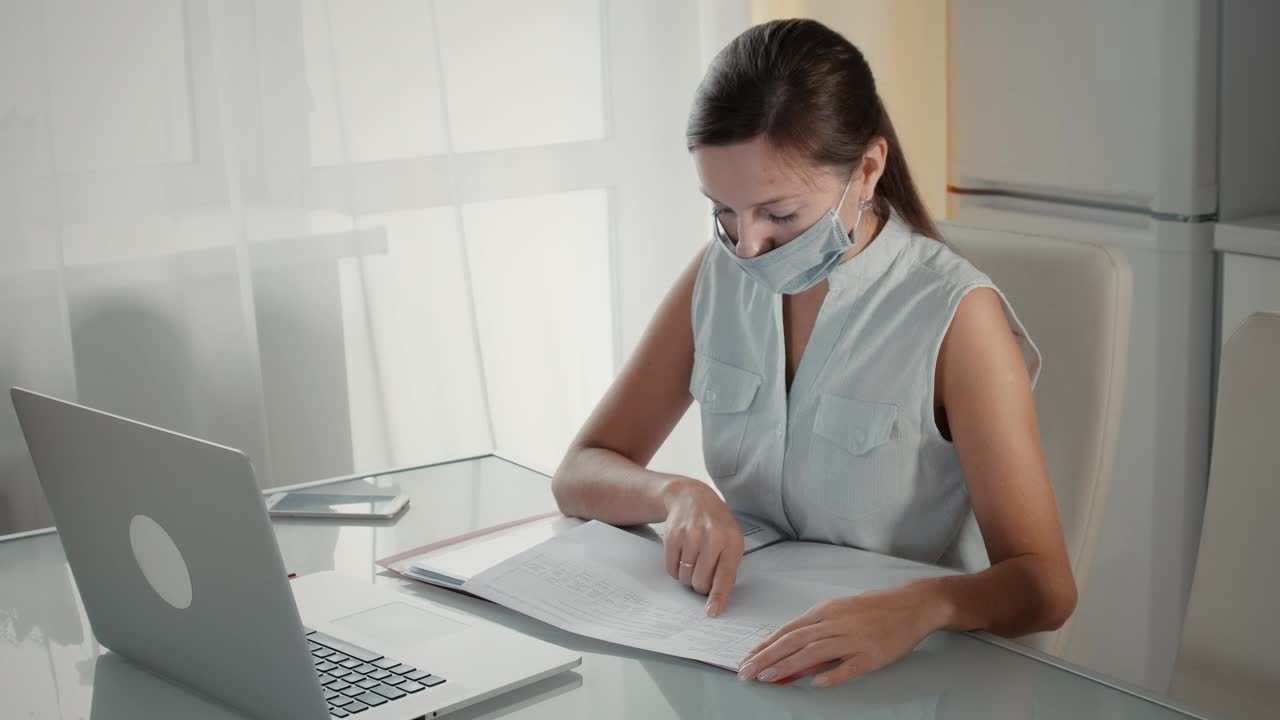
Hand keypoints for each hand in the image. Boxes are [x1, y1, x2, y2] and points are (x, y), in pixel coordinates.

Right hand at [661, 477, 743, 616]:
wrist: (692, 497)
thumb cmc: (716, 524)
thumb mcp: (731, 540)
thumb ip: (728, 567)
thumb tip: (716, 597)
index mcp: (731, 541)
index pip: (724, 576)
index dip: (718, 597)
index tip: (712, 612)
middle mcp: (712, 537)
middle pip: (700, 581)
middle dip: (701, 584)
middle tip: (703, 572)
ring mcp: (690, 535)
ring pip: (685, 577)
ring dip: (688, 576)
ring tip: (694, 559)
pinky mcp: (672, 536)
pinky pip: (671, 569)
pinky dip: (676, 569)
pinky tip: (683, 554)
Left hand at [736, 585, 942, 687]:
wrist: (911, 605)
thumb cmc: (873, 609)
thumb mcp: (840, 612)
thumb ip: (816, 631)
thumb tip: (789, 652)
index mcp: (826, 611)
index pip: (788, 630)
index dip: (766, 645)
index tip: (748, 658)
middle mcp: (836, 622)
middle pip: (795, 640)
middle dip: (768, 656)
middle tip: (748, 671)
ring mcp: (854, 638)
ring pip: (814, 652)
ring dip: (788, 665)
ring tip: (769, 677)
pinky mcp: (872, 654)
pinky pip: (848, 666)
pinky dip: (831, 674)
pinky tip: (815, 683)